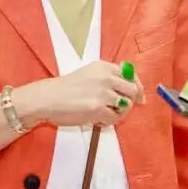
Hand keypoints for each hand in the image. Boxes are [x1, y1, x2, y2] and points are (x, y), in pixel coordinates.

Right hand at [16, 61, 143, 127]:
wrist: (47, 98)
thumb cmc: (66, 88)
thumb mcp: (89, 74)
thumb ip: (109, 78)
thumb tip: (132, 90)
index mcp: (104, 67)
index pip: (131, 74)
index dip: (137, 86)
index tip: (139, 97)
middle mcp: (106, 77)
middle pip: (133, 90)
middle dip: (131, 101)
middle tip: (123, 109)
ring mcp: (103, 93)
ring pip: (126, 105)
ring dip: (118, 113)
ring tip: (105, 114)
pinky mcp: (98, 108)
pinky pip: (114, 118)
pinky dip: (109, 121)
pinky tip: (98, 120)